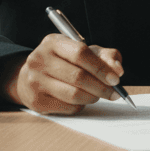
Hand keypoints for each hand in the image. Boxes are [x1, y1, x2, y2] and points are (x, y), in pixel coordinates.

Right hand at [2, 34, 124, 114]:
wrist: (31, 77)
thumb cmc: (63, 62)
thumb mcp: (83, 51)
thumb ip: (104, 56)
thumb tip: (118, 70)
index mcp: (52, 43)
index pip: (80, 53)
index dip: (101, 67)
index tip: (116, 79)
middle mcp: (39, 60)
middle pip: (78, 77)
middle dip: (101, 87)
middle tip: (114, 93)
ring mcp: (35, 81)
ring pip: (74, 95)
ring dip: (92, 97)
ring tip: (98, 95)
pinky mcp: (36, 101)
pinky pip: (67, 107)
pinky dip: (80, 106)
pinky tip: (80, 100)